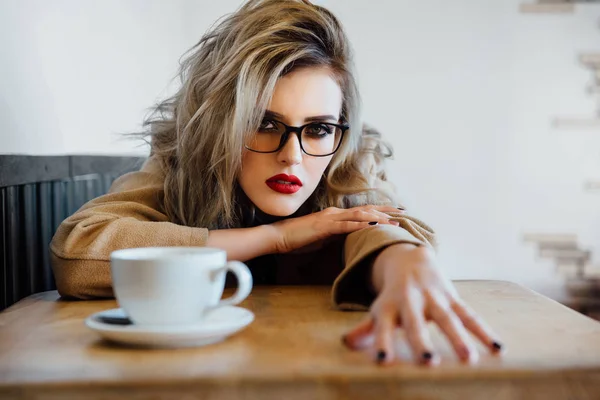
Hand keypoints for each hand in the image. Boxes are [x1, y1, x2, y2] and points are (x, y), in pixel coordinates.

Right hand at [271, 205, 400, 253]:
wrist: (280, 237)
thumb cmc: (299, 239)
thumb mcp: (323, 238)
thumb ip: (336, 236)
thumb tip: (349, 239)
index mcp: (336, 215)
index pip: (362, 211)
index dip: (380, 211)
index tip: (397, 213)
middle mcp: (336, 213)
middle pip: (366, 209)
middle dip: (386, 210)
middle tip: (404, 211)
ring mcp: (330, 218)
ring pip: (359, 215)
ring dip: (378, 218)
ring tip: (394, 221)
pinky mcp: (325, 226)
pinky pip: (346, 225)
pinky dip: (361, 225)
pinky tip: (373, 226)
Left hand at [343, 243, 503, 365]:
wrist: (410, 259)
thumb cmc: (393, 296)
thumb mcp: (378, 309)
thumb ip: (367, 329)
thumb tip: (347, 344)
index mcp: (388, 306)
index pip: (382, 327)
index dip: (382, 342)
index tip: (383, 361)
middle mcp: (410, 301)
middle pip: (415, 322)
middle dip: (421, 341)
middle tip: (428, 362)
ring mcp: (433, 298)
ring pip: (447, 318)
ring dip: (458, 337)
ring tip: (468, 359)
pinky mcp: (452, 298)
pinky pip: (470, 315)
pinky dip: (484, 331)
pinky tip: (498, 348)